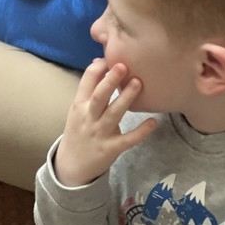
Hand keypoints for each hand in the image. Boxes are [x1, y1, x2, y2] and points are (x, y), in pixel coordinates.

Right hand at [53, 60, 157, 187]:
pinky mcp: (111, 149)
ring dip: (126, 98)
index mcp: (79, 104)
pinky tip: (153, 122)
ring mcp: (100, 133)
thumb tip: (99, 61)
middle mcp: (89, 117)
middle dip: (110, 81)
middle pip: (99, 96)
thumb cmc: (78, 130)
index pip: (87, 81)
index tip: (112, 58)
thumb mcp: (78, 108)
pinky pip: (127, 140)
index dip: (99, 67)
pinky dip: (140, 132)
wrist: (71, 166)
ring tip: (138, 83)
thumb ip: (88, 87)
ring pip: (114, 114)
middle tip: (123, 65)